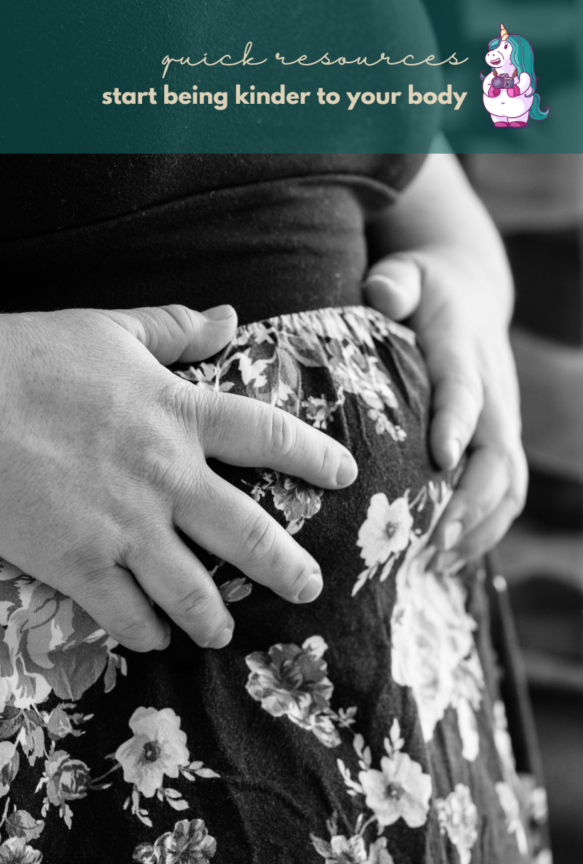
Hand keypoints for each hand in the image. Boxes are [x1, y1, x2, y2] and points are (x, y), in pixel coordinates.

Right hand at [0, 304, 357, 652]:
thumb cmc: (32, 358)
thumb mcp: (112, 329)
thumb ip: (175, 330)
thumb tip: (230, 319)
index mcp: (179, 416)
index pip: (268, 436)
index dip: (313, 455)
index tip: (345, 475)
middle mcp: (167, 478)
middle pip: (248, 534)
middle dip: (286, 566)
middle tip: (309, 587)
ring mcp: (127, 528)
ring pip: (192, 591)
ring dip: (214, 618)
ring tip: (224, 634)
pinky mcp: (81, 564)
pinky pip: (125, 613)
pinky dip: (145, 633)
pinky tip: (154, 641)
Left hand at [363, 250, 526, 569]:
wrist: (468, 293)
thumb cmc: (423, 288)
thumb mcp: (407, 271)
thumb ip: (396, 282)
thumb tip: (383, 290)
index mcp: (464, 352)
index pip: (465, 389)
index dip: (457, 422)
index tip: (441, 458)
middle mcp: (492, 393)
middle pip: (498, 453)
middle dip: (473, 501)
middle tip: (435, 542)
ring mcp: (499, 422)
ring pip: (509, 483)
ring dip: (481, 528)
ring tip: (438, 565)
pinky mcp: (496, 443)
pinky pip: (503, 493)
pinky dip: (483, 530)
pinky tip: (447, 559)